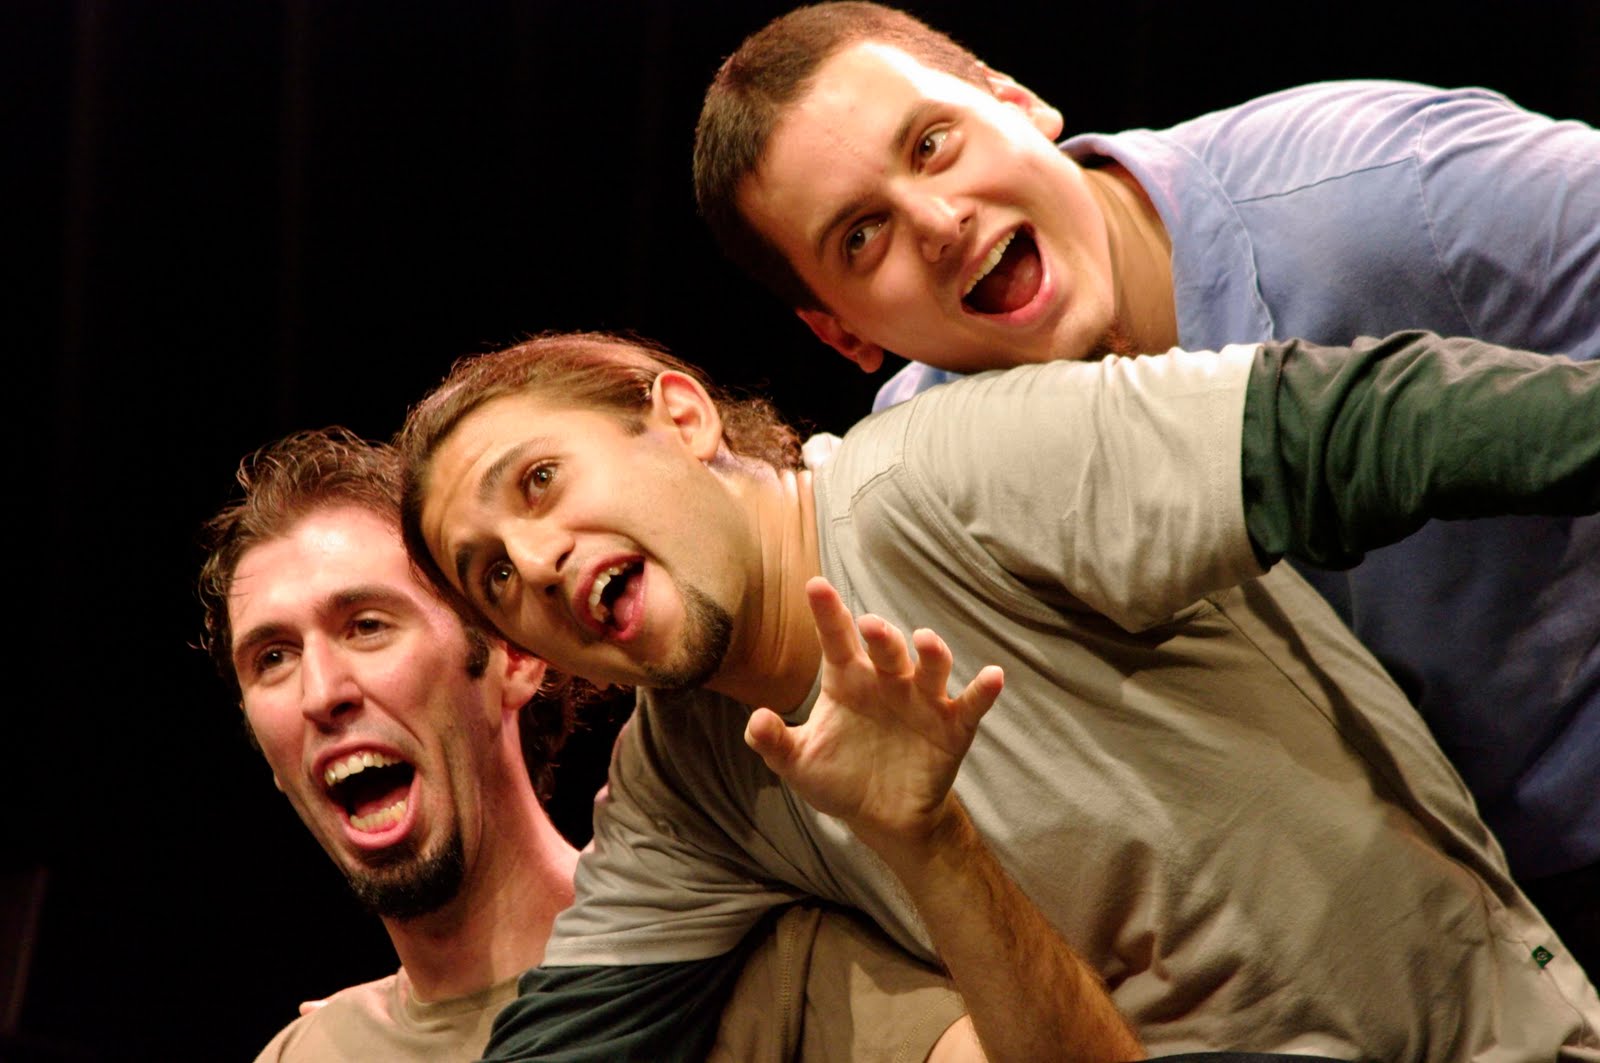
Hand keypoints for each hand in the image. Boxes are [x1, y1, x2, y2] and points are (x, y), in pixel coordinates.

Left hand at [745, 577, 1003, 851]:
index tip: (815, 585)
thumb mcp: (799, 765)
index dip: (827, 613)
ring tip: (925, 640)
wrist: (883, 819)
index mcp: (847, 680)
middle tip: (870, 625)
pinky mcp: (952, 726)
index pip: (835, 640)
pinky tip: (993, 676)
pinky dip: (983, 690)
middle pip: (885, 648)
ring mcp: (922, 701)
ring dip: (931, 652)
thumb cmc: (838, 779)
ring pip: (930, 667)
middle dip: (880, 634)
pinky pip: (971, 703)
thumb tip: (755, 721)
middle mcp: (886, 681)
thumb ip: (773, 743)